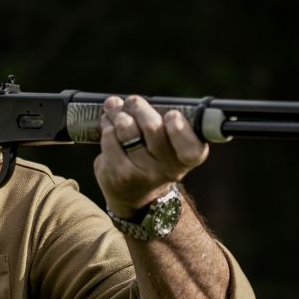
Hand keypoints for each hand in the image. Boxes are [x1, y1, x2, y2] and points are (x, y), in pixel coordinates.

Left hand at [94, 95, 208, 216]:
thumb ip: (161, 121)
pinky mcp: (120, 174)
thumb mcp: (169, 145)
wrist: (136, 196)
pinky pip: (110, 138)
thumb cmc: (153, 158)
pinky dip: (107, 126)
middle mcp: (168, 169)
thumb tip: (130, 102)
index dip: (180, 129)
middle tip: (132, 102)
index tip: (172, 115)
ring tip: (115, 110)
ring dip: (118, 113)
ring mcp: (143, 173)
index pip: (190, 147)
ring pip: (127, 128)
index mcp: (187, 158)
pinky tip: (109, 127)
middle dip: (138, 107)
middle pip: (152, 127)